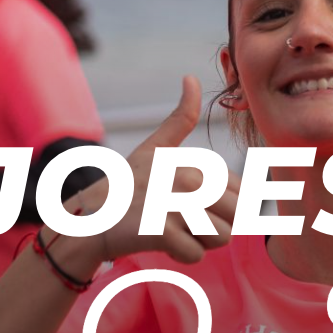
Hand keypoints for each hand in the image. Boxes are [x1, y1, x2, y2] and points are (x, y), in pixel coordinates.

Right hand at [53, 76, 238, 274]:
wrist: (89, 217)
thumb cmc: (127, 186)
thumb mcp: (154, 148)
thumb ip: (180, 119)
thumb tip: (190, 77)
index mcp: (195, 165)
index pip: (242, 194)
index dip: (224, 208)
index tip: (195, 206)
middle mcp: (189, 181)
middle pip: (237, 218)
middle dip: (217, 227)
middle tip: (184, 222)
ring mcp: (176, 206)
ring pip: (222, 238)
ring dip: (201, 242)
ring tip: (173, 230)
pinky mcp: (162, 232)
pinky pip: (196, 255)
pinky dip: (180, 256)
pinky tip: (160, 243)